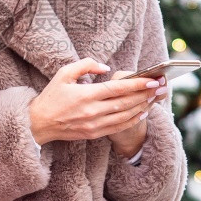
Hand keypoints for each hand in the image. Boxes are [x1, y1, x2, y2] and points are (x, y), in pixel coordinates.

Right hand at [28, 58, 164, 146]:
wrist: (39, 123)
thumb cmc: (51, 96)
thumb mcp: (64, 74)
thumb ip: (85, 65)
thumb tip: (106, 68)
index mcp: (86, 95)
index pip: (118, 89)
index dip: (137, 84)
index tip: (152, 80)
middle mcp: (92, 111)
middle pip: (126, 102)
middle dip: (146, 94)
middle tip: (161, 87)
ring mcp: (94, 125)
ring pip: (125, 116)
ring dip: (143, 107)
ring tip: (155, 98)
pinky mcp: (94, 134)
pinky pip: (118, 127)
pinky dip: (132, 120)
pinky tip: (142, 112)